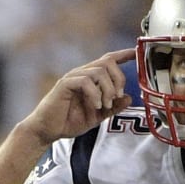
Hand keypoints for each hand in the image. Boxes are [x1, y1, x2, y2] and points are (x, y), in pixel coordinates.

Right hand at [18, 49, 134, 147]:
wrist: (47, 130)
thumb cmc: (68, 121)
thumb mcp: (97, 116)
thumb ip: (112, 107)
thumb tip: (128, 97)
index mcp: (91, 79)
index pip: (109, 60)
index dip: (124, 55)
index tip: (136, 53)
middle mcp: (82, 74)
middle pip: (107, 62)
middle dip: (118, 78)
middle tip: (117, 97)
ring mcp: (73, 78)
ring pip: (98, 71)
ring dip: (107, 89)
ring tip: (105, 105)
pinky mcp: (65, 85)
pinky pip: (85, 81)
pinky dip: (95, 93)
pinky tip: (96, 105)